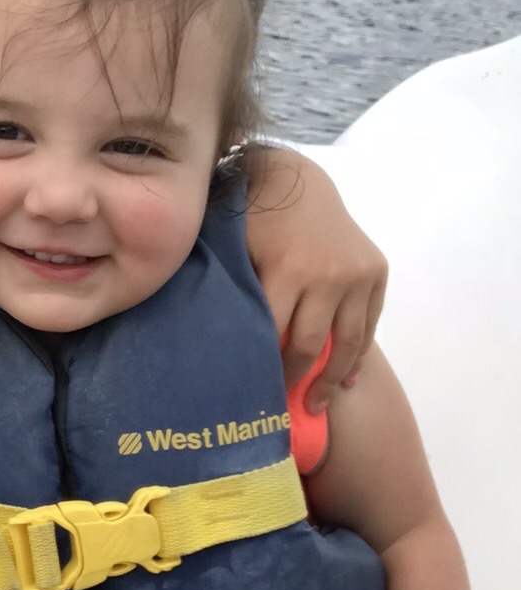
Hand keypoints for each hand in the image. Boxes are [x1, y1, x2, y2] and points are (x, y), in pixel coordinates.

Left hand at [244, 150, 386, 411]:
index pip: (274, 335)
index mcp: (288, 269)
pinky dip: (358, 354)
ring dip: (332, 378)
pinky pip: (369, 323)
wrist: (298, 180)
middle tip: (284, 408)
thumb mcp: (235, 251)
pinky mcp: (376, 272)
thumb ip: (235, 296)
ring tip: (319, 406)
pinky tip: (347, 380)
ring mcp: (357, 274)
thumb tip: (213, 351)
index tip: (252, 394)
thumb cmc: (252, 219)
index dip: (264, 368)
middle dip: (296, 379)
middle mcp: (328, 275)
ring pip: (348, 341)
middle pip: (311, 344)